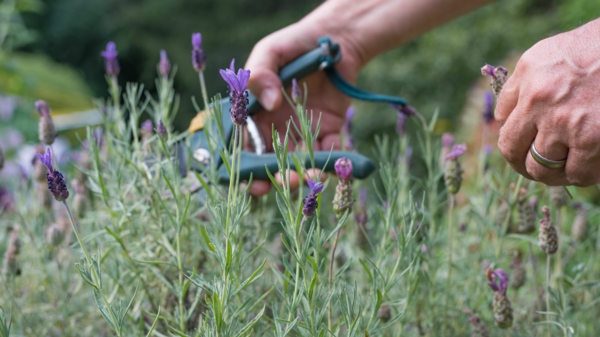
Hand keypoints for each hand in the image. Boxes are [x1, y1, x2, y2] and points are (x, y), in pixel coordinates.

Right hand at [244, 20, 364, 195]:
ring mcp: (304, 130)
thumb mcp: (271, 52)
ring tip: (309, 176)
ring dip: (303, 172)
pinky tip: (330, 164)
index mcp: (257, 114)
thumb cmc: (295, 43)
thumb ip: (261, 74)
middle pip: (274, 160)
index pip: (247, 146)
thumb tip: (269, 103)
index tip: (252, 182)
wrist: (334, 39)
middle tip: (285, 181)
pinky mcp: (330, 129)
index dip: (248, 167)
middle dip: (278, 176)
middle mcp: (278, 127)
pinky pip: (328, 150)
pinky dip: (329, 159)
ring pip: (300, 160)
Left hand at [495, 19, 599, 186]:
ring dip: (553, 175)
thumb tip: (502, 122)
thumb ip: (513, 92)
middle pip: (524, 160)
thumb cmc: (582, 51)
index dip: (513, 153)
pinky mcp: (597, 138)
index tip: (522, 154)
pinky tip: (584, 165)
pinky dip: (580, 176)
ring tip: (561, 168)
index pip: (507, 141)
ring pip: (549, 171)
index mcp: (530, 93)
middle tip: (538, 168)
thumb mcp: (535, 61)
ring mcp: (574, 126)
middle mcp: (547, 110)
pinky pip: (582, 174)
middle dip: (529, 168)